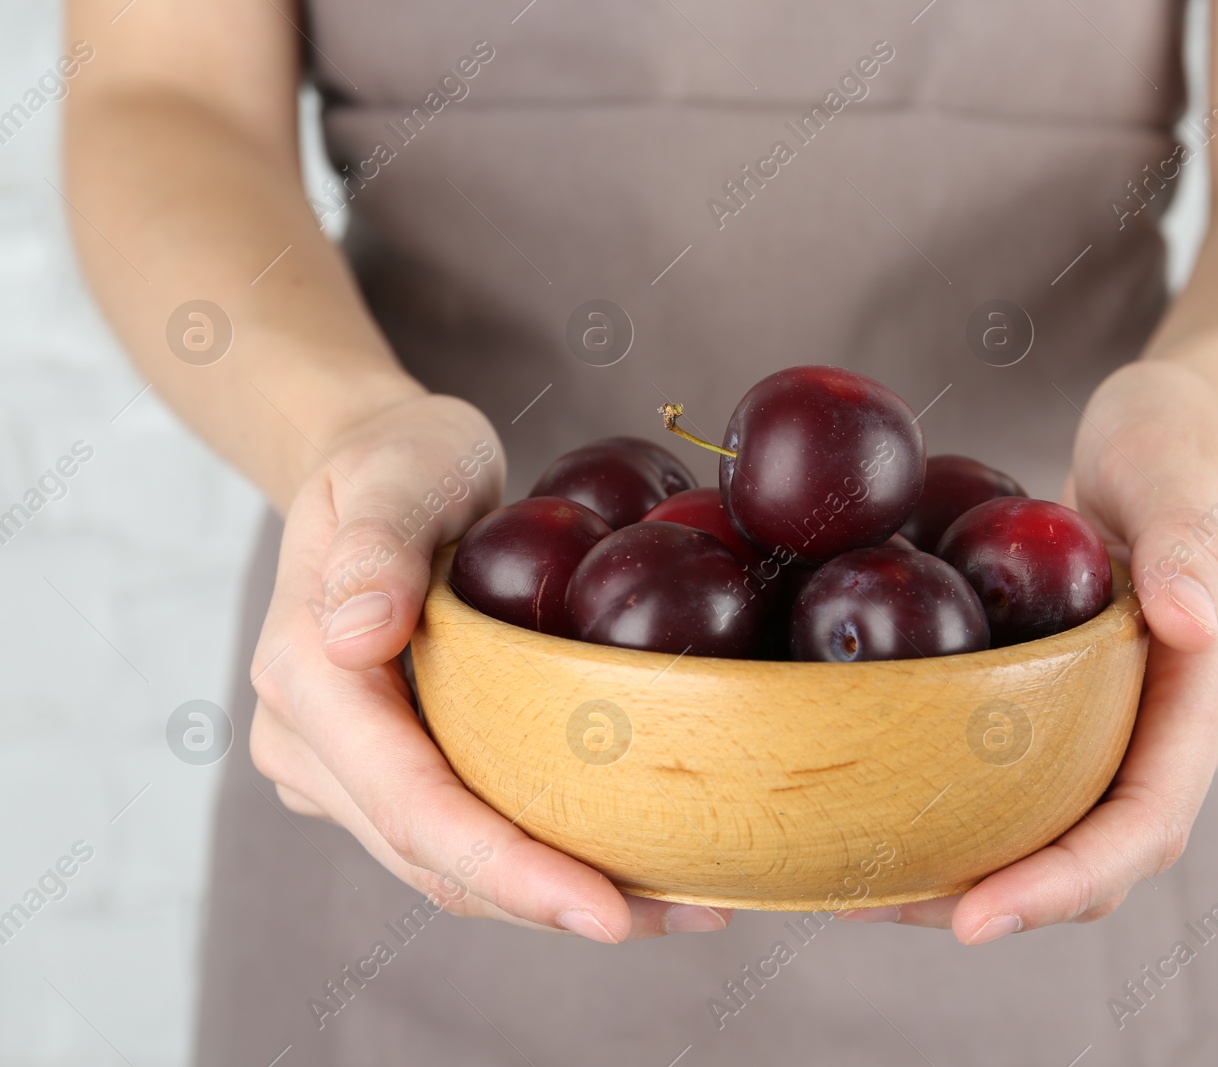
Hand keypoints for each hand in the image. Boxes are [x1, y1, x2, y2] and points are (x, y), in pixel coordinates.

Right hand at [247, 393, 730, 941]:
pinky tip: (637, 864)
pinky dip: (543, 859)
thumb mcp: (397, 470)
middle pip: (439, 861)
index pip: (414, 806)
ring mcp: (345, 770)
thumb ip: (375, 547)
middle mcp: (313, 746)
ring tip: (686, 904)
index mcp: (310, 681)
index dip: (509, 870)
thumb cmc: (399, 461)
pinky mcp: (391, 772)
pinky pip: (466, 836)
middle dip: (556, 904)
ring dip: (561, 896)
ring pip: (454, 869)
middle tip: (691, 916)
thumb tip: (356, 637)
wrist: (380, 469)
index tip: (608, 911)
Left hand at [851, 360, 1217, 940]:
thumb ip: (1189, 544)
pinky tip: (877, 804)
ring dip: (962, 874)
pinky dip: (956, 815)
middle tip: (873, 907)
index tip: (973, 917)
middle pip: (1088, 860)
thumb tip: (1191, 625)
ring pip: (1050, 838)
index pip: (1142, 825)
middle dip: (993, 901)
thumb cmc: (1183, 437)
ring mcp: (1120, 728)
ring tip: (855, 886)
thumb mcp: (1180, 468)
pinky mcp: (1073, 709)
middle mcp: (1164, 737)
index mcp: (1202, 703)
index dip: (1061, 882)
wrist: (1184, 425)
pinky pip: (1020, 787)